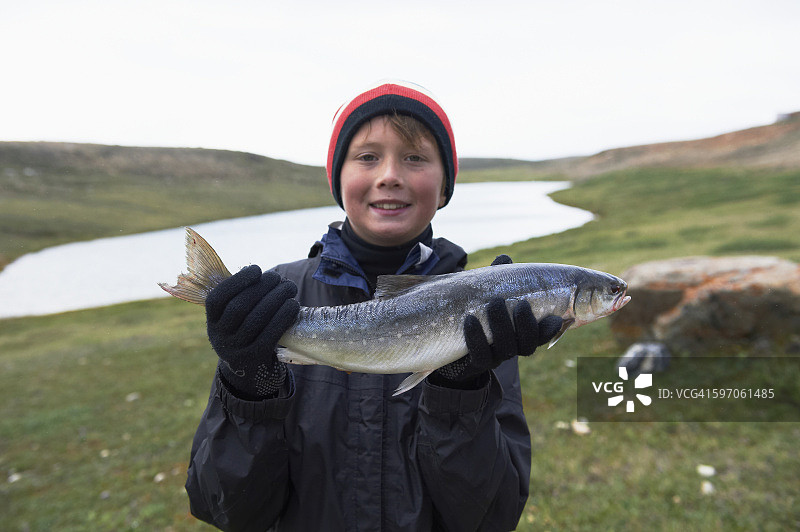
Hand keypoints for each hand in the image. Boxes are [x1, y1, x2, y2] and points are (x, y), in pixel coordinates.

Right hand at [206, 265, 299, 399]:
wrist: (249, 366)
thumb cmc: (245, 328)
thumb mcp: (233, 316)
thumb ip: (240, 295)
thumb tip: (259, 273)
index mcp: (212, 320)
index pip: (217, 298)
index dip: (237, 281)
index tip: (257, 269)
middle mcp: (219, 336)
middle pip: (239, 307)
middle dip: (261, 287)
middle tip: (279, 278)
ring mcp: (236, 349)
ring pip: (255, 320)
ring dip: (276, 299)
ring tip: (289, 288)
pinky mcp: (255, 357)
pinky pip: (270, 335)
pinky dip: (283, 317)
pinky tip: (293, 305)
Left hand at [432, 254, 562, 386]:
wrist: (454, 341)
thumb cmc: (480, 312)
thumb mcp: (489, 294)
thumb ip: (498, 279)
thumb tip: (505, 259)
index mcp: (523, 333)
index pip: (542, 335)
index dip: (549, 330)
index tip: (554, 318)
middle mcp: (513, 347)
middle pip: (527, 345)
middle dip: (526, 325)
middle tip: (521, 304)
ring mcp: (496, 356)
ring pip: (506, 349)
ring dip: (502, 326)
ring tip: (494, 303)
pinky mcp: (477, 362)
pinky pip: (480, 355)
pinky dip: (477, 338)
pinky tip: (470, 321)